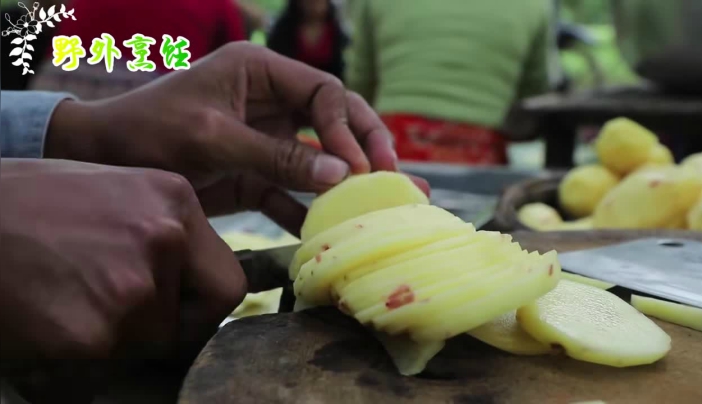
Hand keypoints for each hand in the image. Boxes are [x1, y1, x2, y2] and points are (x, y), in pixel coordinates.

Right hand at [0, 159, 244, 362]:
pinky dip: (73, 365)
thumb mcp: (112, 194)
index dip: (202, 309)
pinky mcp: (92, 333)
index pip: (228, 285)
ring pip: (144, 348)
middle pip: (192, 322)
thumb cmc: (24, 205)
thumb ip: (163, 236)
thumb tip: (190, 289)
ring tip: (62, 303)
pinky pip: (101, 371)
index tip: (177, 314)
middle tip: (111, 312)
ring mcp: (131, 288)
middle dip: (160, 330)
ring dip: (110, 342)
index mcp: (174, 200)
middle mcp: (164, 239)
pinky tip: (41, 322)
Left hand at [45, 42, 429, 234]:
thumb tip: (341, 174)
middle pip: (334, 121)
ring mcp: (264, 140)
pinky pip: (291, 191)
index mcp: (260, 73)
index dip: (348, 129)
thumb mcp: (214, 138)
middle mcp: (270, 102)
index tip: (361, 167)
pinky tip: (329, 230)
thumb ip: (276, 156)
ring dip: (349, 181)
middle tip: (394, 177)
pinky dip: (308, 210)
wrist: (104, 160)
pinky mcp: (253, 174)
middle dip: (366, 147)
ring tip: (387, 203)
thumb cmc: (149, 131)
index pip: (324, 93)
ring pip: (319, 158)